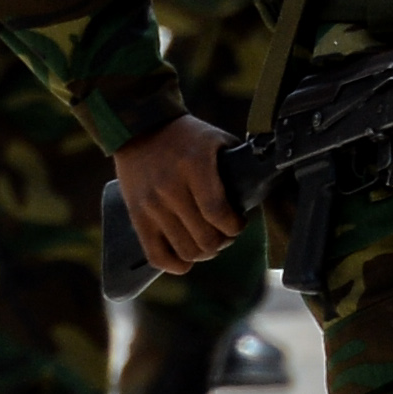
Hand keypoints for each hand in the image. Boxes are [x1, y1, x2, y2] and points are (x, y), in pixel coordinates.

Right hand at [117, 111, 241, 276]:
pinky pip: (157, 255)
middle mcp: (170, 188)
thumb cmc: (186, 136)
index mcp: (194, 167)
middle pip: (205, 239)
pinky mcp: (137, 216)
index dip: (235, 227)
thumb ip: (236, 167)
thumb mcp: (217, 141)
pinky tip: (185, 257)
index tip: (238, 222)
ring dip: (203, 252)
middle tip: (224, 231)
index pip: (219, 214)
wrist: (138, 128)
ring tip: (206, 240)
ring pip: (186, 252)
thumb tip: (255, 196)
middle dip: (223, 241)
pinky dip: (175, 264)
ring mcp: (151, 205)